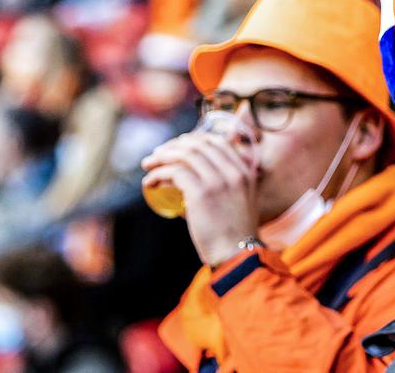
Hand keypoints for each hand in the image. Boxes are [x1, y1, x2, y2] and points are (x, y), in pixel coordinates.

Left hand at [142, 132, 261, 266]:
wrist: (236, 255)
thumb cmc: (234, 234)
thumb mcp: (241, 201)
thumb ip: (230, 186)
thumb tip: (202, 180)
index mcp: (245, 171)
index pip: (218, 142)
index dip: (193, 140)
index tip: (177, 147)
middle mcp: (234, 171)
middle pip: (199, 145)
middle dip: (173, 146)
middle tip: (157, 155)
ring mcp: (218, 180)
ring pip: (185, 155)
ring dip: (161, 157)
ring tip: (148, 165)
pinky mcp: (201, 193)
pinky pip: (174, 173)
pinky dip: (158, 174)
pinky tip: (149, 182)